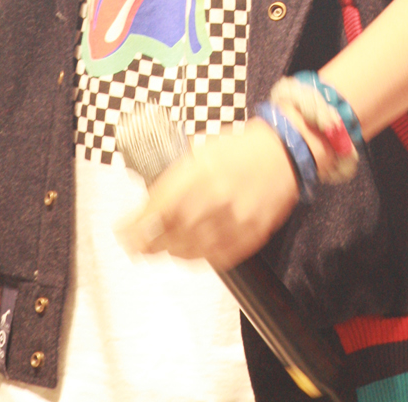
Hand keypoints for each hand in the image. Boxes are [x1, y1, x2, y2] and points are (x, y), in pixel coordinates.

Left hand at [115, 118, 299, 271]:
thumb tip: (148, 200)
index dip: (138, 225)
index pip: (160, 207)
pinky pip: (216, 257)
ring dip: (168, 251)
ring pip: (192, 249)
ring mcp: (236, 220)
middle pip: (172, 232)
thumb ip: (176, 176)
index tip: (124, 231)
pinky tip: (184, 252)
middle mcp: (218, 198)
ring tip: (155, 248)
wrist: (284, 154)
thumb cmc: (240, 149)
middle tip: (133, 244)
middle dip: (147, 242)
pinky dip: (196, 258)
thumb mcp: (201, 150)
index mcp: (202, 171)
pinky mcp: (251, 236)